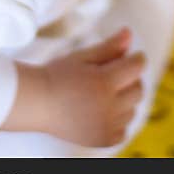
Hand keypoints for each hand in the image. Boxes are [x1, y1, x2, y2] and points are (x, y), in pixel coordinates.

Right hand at [43, 27, 145, 147]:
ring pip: (132, 110)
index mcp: (104, 83)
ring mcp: (105, 127)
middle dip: (131, 79)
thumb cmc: (57, 75)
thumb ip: (110, 47)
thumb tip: (130, 33)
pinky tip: (103, 112)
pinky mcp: (101, 140)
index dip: (136, 58)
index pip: (136, 67)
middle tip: (114, 74)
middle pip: (138, 90)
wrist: (36, 103)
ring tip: (104, 93)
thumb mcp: (83, 57)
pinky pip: (123, 130)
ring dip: (125, 100)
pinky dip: (118, 121)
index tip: (132, 56)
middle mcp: (108, 107)